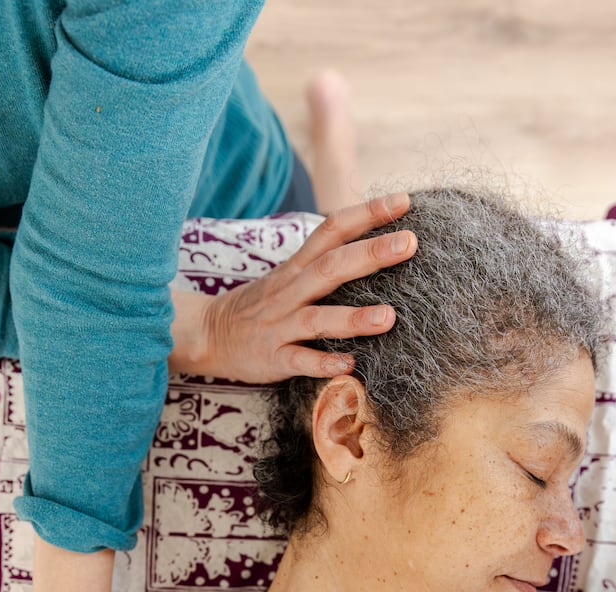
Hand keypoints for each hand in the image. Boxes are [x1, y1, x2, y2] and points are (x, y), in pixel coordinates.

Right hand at [168, 192, 417, 381]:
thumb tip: (373, 243)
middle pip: (330, 268)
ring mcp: (280, 326)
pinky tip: (350, 365)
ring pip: (317, 319)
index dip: (366, 214)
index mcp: (296, 268)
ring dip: (353, 318)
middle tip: (408, 243)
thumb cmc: (260, 305)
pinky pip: (300, 361)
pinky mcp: (273, 359)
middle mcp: (289, 292)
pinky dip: (324, 364)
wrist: (206, 334)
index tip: (403, 202)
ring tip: (389, 317)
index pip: (332, 230)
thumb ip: (324, 260)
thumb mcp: (288, 275)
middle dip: (370, 255)